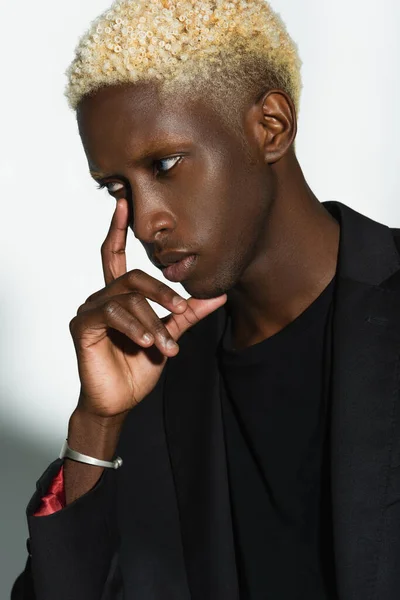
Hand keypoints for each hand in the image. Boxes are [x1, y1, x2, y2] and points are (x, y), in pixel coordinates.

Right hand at [69, 198, 226, 419]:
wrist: (119, 400)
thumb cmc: (139, 366)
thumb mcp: (169, 333)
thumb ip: (188, 313)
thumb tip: (219, 295)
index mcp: (119, 295)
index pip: (116, 255)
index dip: (118, 228)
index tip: (124, 202)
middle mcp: (102, 296)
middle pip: (132, 276)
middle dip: (162, 292)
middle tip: (181, 311)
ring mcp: (90, 310)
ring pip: (127, 298)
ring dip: (152, 322)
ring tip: (167, 346)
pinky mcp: (83, 326)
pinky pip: (110, 314)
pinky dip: (133, 326)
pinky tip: (146, 342)